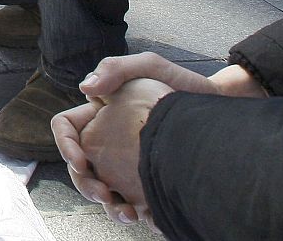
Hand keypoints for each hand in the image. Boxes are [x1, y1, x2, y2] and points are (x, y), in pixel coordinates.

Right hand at [53, 54, 262, 225]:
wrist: (217, 108)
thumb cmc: (183, 84)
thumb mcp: (150, 67)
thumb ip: (116, 69)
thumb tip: (84, 89)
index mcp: (100, 112)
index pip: (66, 128)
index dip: (65, 145)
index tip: (81, 161)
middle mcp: (108, 137)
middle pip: (79, 166)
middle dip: (85, 185)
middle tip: (105, 195)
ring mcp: (125, 161)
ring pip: (101, 188)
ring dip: (108, 206)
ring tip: (128, 213)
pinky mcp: (145, 179)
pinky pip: (129, 199)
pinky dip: (132, 212)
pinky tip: (145, 216)